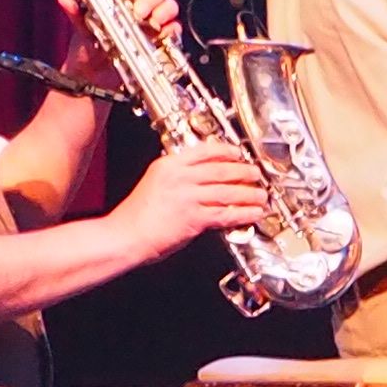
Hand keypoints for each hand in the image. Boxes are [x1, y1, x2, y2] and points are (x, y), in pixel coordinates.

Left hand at [50, 0, 181, 94]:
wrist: (94, 77)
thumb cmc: (88, 46)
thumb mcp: (81, 28)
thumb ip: (75, 11)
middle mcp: (139, 4)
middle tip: (139, 12)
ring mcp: (152, 21)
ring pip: (168, 5)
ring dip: (163, 11)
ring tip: (151, 22)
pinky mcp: (161, 39)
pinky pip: (173, 29)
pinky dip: (171, 30)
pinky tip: (161, 36)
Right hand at [119, 137, 269, 263]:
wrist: (124, 236)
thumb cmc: (135, 216)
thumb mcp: (154, 183)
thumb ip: (176, 177)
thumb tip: (200, 179)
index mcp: (169, 164)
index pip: (205, 150)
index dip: (227, 151)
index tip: (239, 153)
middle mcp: (180, 177)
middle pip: (222, 169)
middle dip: (244, 171)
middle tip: (256, 174)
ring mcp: (188, 197)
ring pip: (228, 191)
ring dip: (249, 193)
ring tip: (261, 195)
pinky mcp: (194, 217)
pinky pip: (225, 213)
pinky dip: (244, 212)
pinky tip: (253, 213)